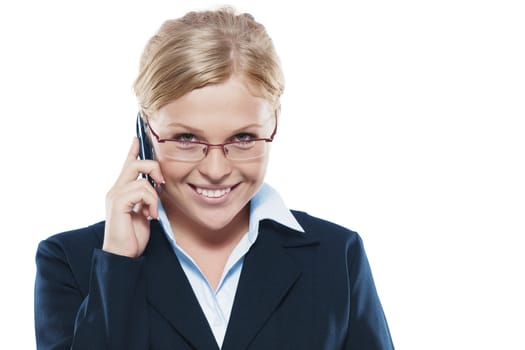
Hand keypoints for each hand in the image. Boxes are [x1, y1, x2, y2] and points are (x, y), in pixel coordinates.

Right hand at [102, 138, 164, 257]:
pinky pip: (141, 192)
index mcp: (121, 191)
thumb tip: (156, 188)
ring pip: (142, 180)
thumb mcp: (143, 213)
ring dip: (154, 197)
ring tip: (153, 213)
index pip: (127, 165)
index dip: (132, 151)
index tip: (136, 139)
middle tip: (162, 182)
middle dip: (153, 168)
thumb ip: (146, 198)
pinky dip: (151, 203)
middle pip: (135, 164)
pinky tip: (150, 216)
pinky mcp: (118, 204)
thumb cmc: (132, 236)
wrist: (122, 255)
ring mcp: (115, 196)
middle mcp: (116, 190)